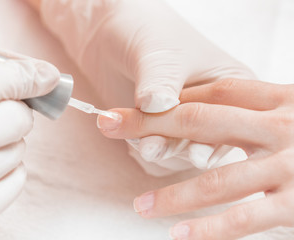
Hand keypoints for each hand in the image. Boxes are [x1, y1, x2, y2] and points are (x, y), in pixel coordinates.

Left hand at [30, 0, 254, 174]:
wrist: (109, 33)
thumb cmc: (146, 31)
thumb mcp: (159, 54)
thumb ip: (160, 82)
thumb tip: (158, 107)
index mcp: (231, 86)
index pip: (232, 119)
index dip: (213, 135)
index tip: (193, 147)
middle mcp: (211, 109)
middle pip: (205, 141)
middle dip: (180, 147)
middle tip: (156, 147)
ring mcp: (182, 122)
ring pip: (179, 150)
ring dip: (160, 150)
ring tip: (144, 146)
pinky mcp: (157, 130)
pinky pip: (157, 152)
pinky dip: (144, 149)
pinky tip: (133, 140)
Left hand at [97, 78, 293, 238]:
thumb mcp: (292, 111)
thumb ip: (255, 110)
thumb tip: (206, 108)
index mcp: (281, 99)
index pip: (213, 91)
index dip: (171, 99)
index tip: (137, 107)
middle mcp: (284, 127)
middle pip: (202, 120)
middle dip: (151, 123)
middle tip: (111, 125)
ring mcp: (292, 166)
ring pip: (220, 177)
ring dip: (175, 192)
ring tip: (140, 206)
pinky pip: (248, 218)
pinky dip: (212, 229)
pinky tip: (181, 236)